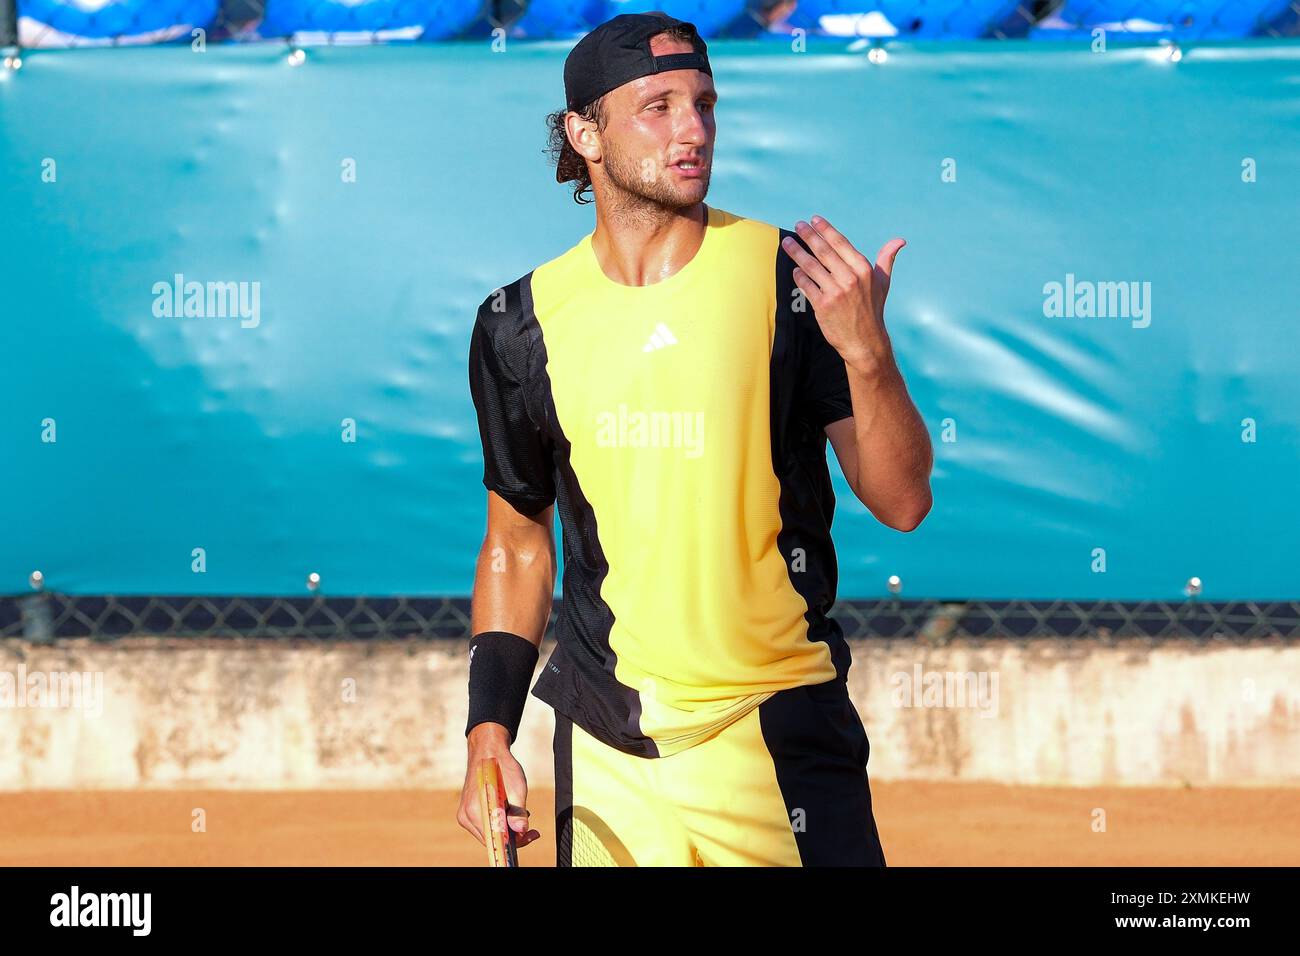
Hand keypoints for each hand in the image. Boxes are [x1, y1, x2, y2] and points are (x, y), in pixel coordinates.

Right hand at [457, 724, 540, 849]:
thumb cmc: (502, 767)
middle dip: (512, 835)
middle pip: (492, 838)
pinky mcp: (467, 812)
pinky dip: (498, 822)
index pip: (495, 839)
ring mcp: (465, 815)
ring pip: (489, 833)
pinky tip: (508, 810)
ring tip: (519, 812)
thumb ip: (518, 812)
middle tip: (530, 829)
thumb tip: (521, 831)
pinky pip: (485, 825)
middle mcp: (466, 816)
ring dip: (506, 828)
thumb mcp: (516, 788)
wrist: (487, 751)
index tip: (531, 836)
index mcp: (475, 811)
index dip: (514, 841)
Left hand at [781, 216, 905, 376]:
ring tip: (787, 242)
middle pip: (823, 251)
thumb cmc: (872, 310)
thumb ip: (887, 259)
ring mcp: (835, 292)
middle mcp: (849, 278)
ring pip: (811, 266)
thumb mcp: (883, 283)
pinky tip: (795, 269)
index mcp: (863, 269)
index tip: (814, 220)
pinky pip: (806, 285)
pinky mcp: (823, 305)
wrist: (864, 342)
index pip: (840, 243)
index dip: (826, 230)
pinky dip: (799, 276)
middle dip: (808, 236)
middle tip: (798, 225)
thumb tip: (900, 241)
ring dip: (797, 252)